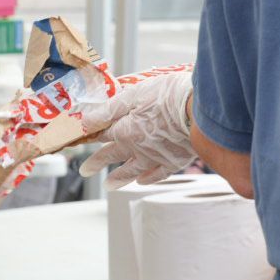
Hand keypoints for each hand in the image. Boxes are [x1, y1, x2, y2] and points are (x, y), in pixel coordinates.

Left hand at [78, 71, 197, 188]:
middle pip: (112, 156)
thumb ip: (110, 108)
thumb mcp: (135, 94)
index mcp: (124, 130)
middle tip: (86, 171)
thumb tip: (83, 121)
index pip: (101, 135)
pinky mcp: (176, 160)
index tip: (78, 142)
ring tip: (109, 185)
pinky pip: (158, 174)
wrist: (202, 109)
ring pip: (132, 170)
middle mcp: (136, 148)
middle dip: (97, 163)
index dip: (89, 137)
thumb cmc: (171, 95)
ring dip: (119, 178)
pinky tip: (143, 180)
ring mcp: (156, 157)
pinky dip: (149, 179)